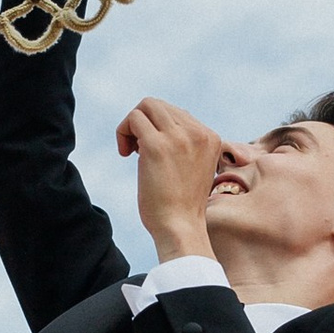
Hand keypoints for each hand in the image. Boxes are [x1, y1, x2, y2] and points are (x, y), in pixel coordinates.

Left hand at [116, 95, 225, 260]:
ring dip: (131, 125)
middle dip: (143, 123)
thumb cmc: (182, 205)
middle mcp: (198, 132)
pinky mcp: (156, 145)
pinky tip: (125, 155)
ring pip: (146, 105)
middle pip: (159, 105)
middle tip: (136, 150)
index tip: (152, 153)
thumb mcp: (193, 166)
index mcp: (210, 136)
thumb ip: (184, 143)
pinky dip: (123, 132)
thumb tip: (155, 122)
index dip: (158, 128)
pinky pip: (133, 119)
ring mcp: (178, 137)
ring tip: (131, 151)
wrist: (180, 228)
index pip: (177, 113)